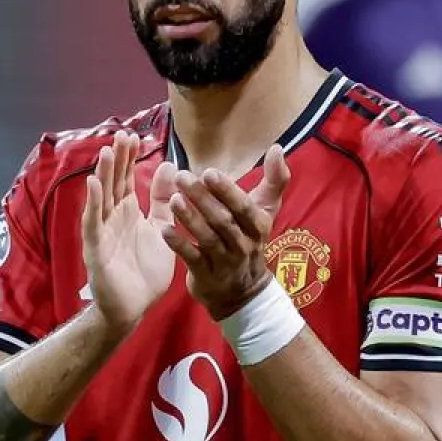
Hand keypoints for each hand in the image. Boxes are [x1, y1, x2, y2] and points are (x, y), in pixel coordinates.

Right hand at [81, 131, 178, 330]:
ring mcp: (102, 232)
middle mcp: (112, 218)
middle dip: (117, 159)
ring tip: (107, 152)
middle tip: (122, 135)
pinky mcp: (96, 249)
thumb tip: (169, 166)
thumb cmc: (144, 271)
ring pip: (101, 198)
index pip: (126, 179)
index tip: (133, 136)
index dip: (128, 158)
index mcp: (127, 213)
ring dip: (103, 175)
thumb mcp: (160, 229)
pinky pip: (93, 223)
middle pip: (113, 183)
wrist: (133, 307)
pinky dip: (93, 204)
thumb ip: (162, 200)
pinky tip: (94, 185)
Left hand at [162, 145, 291, 319]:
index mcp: (258, 225)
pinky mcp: (206, 276)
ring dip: (190, 218)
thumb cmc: (249, 241)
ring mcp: (225, 262)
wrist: (242, 292)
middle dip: (203, 198)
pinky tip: (163, 229)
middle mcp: (244, 244)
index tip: (208, 172)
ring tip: (174, 199)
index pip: (243, 206)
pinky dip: (179, 244)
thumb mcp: (265, 212)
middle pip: (223, 220)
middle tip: (182, 177)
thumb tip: (278, 148)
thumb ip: (274, 180)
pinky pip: (192, 259)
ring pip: (208, 239)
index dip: (227, 190)